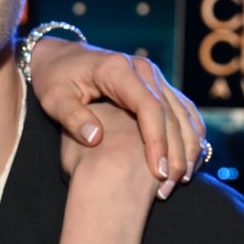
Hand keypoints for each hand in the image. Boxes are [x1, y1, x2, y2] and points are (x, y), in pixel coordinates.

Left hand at [27, 38, 205, 193]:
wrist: (61, 58)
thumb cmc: (55, 80)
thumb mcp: (54, 98)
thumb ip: (72, 118)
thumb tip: (96, 139)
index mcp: (118, 70)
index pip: (148, 107)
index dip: (157, 141)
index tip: (157, 172)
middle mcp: (143, 70)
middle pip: (171, 113)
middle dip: (175, 151)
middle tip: (170, 185)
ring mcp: (154, 77)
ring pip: (183, 113)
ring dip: (187, 146)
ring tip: (181, 179)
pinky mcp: (158, 86)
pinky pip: (182, 111)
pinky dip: (189, 136)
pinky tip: (187, 162)